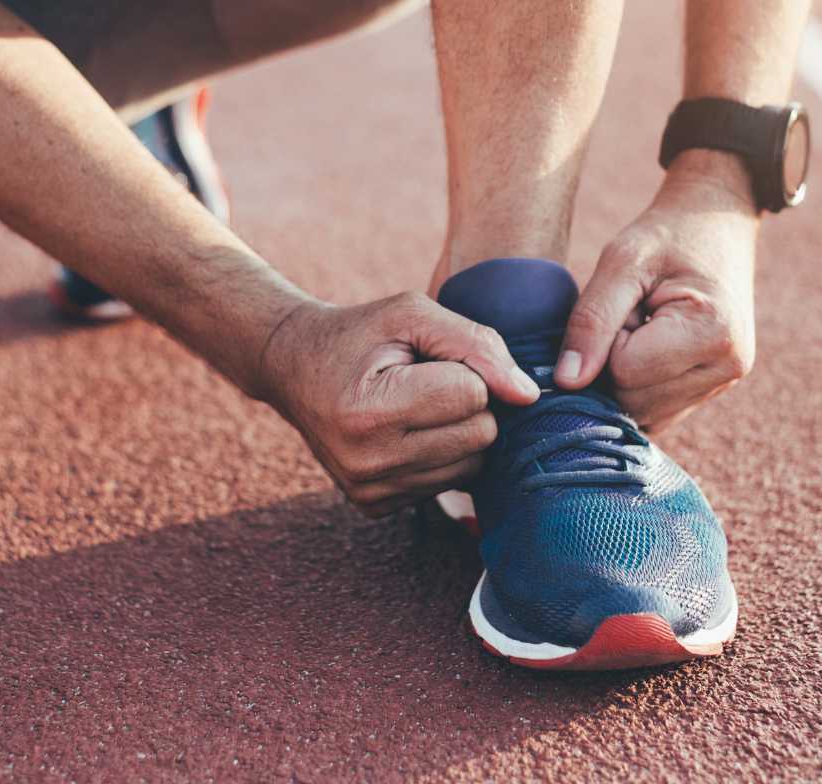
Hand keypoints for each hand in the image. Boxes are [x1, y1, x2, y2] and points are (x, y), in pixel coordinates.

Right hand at [259, 292, 538, 516]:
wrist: (293, 367)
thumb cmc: (359, 334)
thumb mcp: (412, 315)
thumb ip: (477, 344)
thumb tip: (528, 395)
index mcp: (370, 411)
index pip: (472, 396)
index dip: (464, 367)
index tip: (428, 359)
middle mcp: (368, 462)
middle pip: (479, 435)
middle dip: (468, 401)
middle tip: (425, 380)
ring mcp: (369, 491)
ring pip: (472, 465)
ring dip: (459, 430)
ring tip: (416, 404)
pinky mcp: (374, 506)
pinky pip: (448, 483)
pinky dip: (440, 454)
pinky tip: (407, 430)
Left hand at [555, 153, 759, 431]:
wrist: (716, 223)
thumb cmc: (667, 235)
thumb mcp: (620, 261)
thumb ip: (591, 321)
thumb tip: (566, 382)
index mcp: (712, 332)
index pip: (624, 372)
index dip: (608, 340)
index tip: (627, 304)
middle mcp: (728, 368)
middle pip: (633, 402)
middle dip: (614, 364)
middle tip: (633, 314)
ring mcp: (724, 384)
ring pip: (643, 414)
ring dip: (626, 378)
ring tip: (645, 328)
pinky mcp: (713, 390)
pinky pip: (656, 414)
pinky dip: (639, 388)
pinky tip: (649, 349)